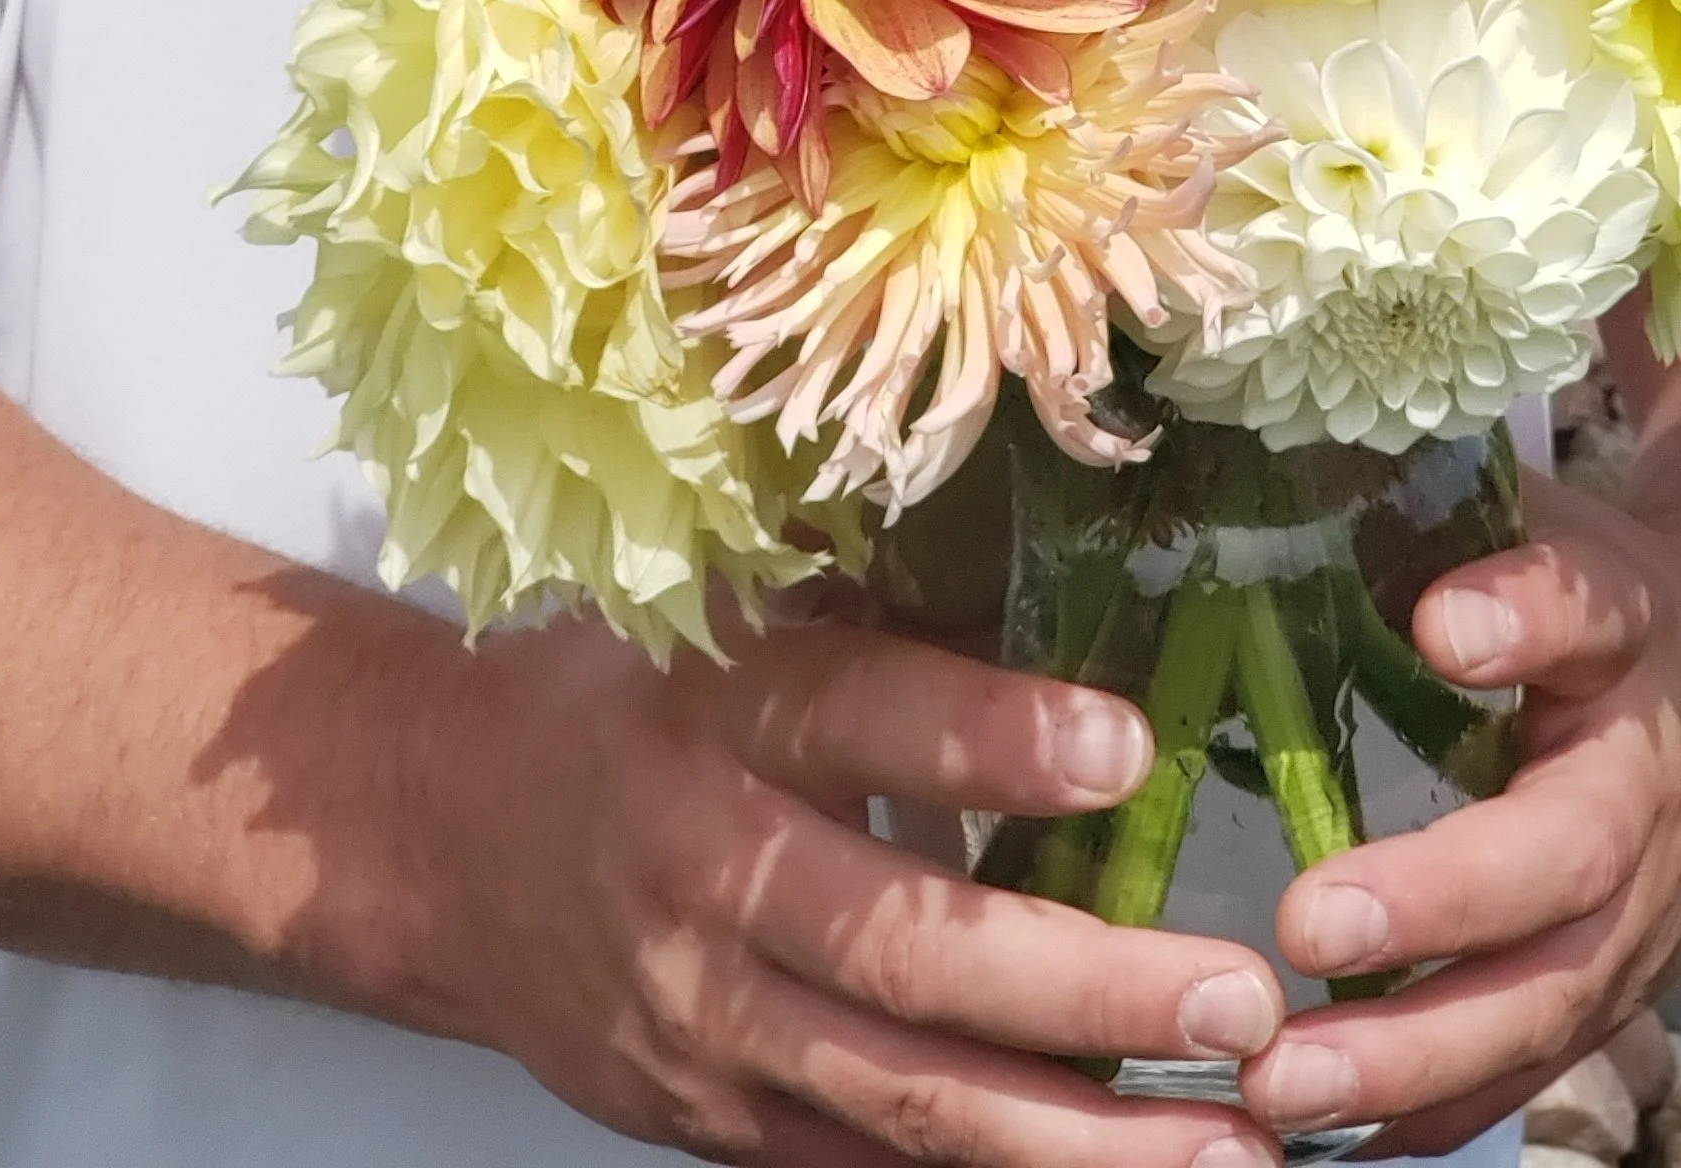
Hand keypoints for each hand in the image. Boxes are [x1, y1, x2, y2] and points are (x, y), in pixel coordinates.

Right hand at [397, 607, 1289, 1167]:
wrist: (438, 837)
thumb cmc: (622, 689)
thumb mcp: (722, 605)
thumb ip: (877, 611)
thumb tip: (1086, 571)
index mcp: (715, 706)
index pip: (862, 717)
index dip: (994, 735)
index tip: (1133, 744)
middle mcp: (705, 869)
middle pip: (905, 946)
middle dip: (1088, 989)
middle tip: (1242, 1000)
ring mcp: (704, 1020)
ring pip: (902, 1096)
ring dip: (1076, 1138)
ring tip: (1229, 1144)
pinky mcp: (713, 1122)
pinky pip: (865, 1163)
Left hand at [1238, 471, 1680, 1157]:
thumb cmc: (1592, 598)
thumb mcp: (1540, 517)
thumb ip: (1438, 510)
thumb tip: (1282, 464)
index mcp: (1628, 633)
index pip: (1585, 608)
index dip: (1524, 612)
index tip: (1443, 620)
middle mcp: (1647, 790)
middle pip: (1561, 861)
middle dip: (1439, 906)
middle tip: (1309, 931)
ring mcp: (1636, 919)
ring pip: (1541, 1004)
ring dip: (1412, 1057)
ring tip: (1281, 1082)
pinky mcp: (1604, 1002)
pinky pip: (1518, 1075)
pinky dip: (1424, 1118)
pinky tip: (1313, 1135)